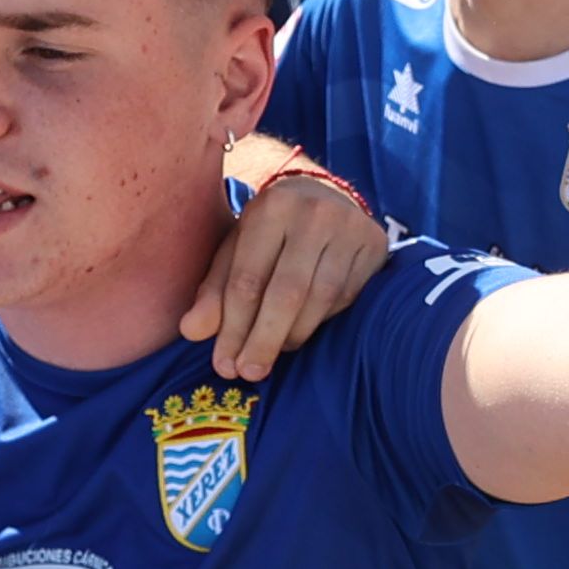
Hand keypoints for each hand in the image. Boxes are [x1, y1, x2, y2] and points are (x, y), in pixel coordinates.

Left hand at [184, 155, 384, 380]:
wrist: (324, 195)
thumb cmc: (271, 231)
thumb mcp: (236, 250)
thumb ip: (214, 290)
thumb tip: (192, 332)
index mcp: (270, 207)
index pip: (248, 278)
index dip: (234, 327)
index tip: (224, 364)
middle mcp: (314, 213)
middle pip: (287, 292)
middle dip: (264, 339)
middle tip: (249, 372)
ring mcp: (350, 228)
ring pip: (320, 299)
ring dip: (292, 336)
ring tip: (272, 353)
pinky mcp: (375, 245)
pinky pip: (347, 298)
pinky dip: (320, 321)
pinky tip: (300, 330)